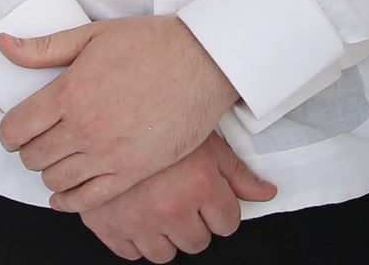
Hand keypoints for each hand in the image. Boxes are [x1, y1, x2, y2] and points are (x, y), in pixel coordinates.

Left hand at [0, 16, 239, 210]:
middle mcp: (84, 127)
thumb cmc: (153, 43)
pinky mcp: (132, 171)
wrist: (205, 61)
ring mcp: (108, 153)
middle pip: (32, 157)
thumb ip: (44, 47)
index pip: (15, 128)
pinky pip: (87, 199)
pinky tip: (66, 193)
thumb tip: (3, 45)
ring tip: (59, 158)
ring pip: (55, 180)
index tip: (17, 129)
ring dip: (49, 172)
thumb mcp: (93, 34)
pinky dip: (69, 201)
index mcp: (70, 91)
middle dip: (29, 150)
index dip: (10, 131)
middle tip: (40, 140)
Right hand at [79, 133, 276, 261]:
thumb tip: (267, 193)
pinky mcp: (109, 229)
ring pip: (165, 254)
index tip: (209, 196)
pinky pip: (132, 253)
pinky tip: (137, 211)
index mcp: (199, 185)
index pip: (228, 223)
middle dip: (195, 223)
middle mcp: (171, 208)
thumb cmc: (156, 121)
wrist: (102, 117)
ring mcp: (138, 222)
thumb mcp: (204, 139)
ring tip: (159, 204)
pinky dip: (136, 238)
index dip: (220, 209)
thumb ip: (237, 172)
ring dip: (166, 234)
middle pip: (198, 242)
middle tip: (182, 196)